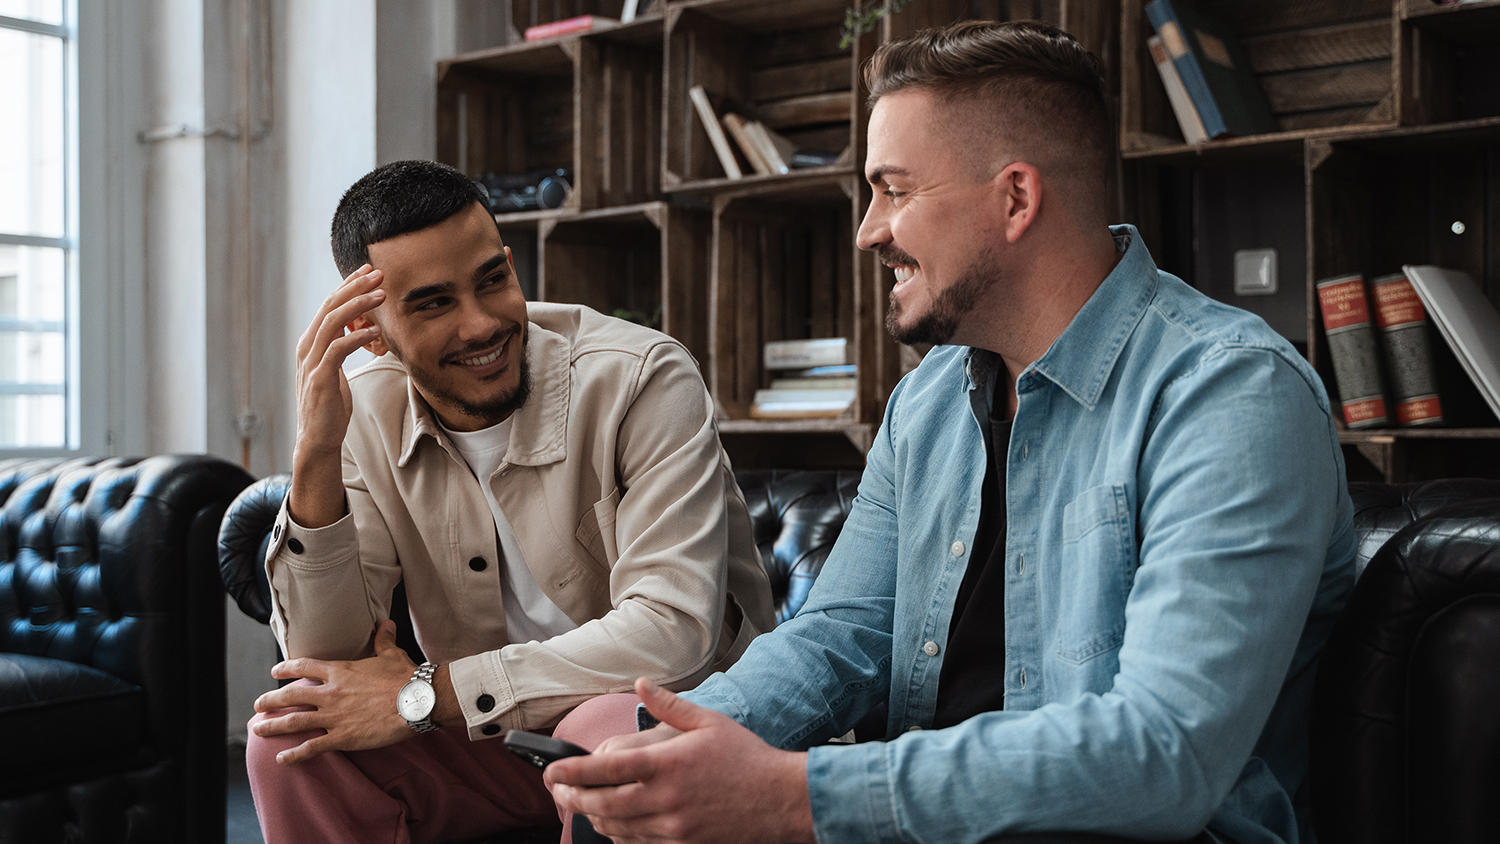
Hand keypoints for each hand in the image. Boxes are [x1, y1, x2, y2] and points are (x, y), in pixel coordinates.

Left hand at [252, 620, 418, 764]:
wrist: (416, 700)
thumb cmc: (405, 676)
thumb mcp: (391, 654)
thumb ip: (383, 640)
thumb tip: (385, 623)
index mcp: (340, 671)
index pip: (304, 667)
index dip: (286, 669)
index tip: (275, 672)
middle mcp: (331, 693)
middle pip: (290, 696)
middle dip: (270, 701)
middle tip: (257, 705)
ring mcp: (334, 716)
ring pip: (294, 721)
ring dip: (273, 726)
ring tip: (258, 729)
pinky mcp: (343, 737)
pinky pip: (312, 747)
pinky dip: (295, 754)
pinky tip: (282, 759)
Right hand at [289, 264, 384, 526]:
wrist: (318, 438)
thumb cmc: (330, 406)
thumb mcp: (335, 370)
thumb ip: (341, 347)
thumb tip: (358, 328)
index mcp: (311, 343)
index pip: (329, 305)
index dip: (348, 286)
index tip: (369, 271)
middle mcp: (307, 348)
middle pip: (330, 306)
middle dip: (355, 286)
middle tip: (379, 273)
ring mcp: (311, 363)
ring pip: (333, 322)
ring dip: (359, 305)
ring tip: (381, 294)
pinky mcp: (320, 378)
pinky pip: (338, 349)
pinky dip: (357, 336)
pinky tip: (375, 329)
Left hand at [546, 678, 815, 843]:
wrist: (780, 801)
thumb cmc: (746, 758)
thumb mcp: (709, 722)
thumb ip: (669, 706)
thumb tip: (640, 684)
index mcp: (670, 764)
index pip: (609, 770)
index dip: (574, 773)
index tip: (552, 772)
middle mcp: (667, 798)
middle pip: (604, 804)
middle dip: (573, 799)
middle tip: (557, 792)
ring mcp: (674, 826)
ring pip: (617, 827)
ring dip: (592, 817)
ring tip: (580, 805)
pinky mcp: (682, 843)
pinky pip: (639, 842)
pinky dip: (619, 833)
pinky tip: (612, 823)